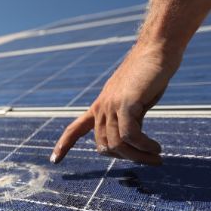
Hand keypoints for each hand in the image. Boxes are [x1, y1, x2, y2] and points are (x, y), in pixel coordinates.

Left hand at [49, 43, 179, 165]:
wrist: (156, 50)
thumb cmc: (149, 75)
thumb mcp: (133, 101)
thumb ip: (127, 119)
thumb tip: (130, 142)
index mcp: (99, 106)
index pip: (75, 128)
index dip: (64, 145)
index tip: (54, 160)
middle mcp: (102, 107)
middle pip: (104, 146)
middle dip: (126, 158)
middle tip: (149, 159)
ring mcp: (111, 105)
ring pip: (117, 144)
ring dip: (139, 156)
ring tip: (156, 157)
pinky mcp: (126, 104)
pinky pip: (130, 135)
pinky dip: (144, 146)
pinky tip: (156, 149)